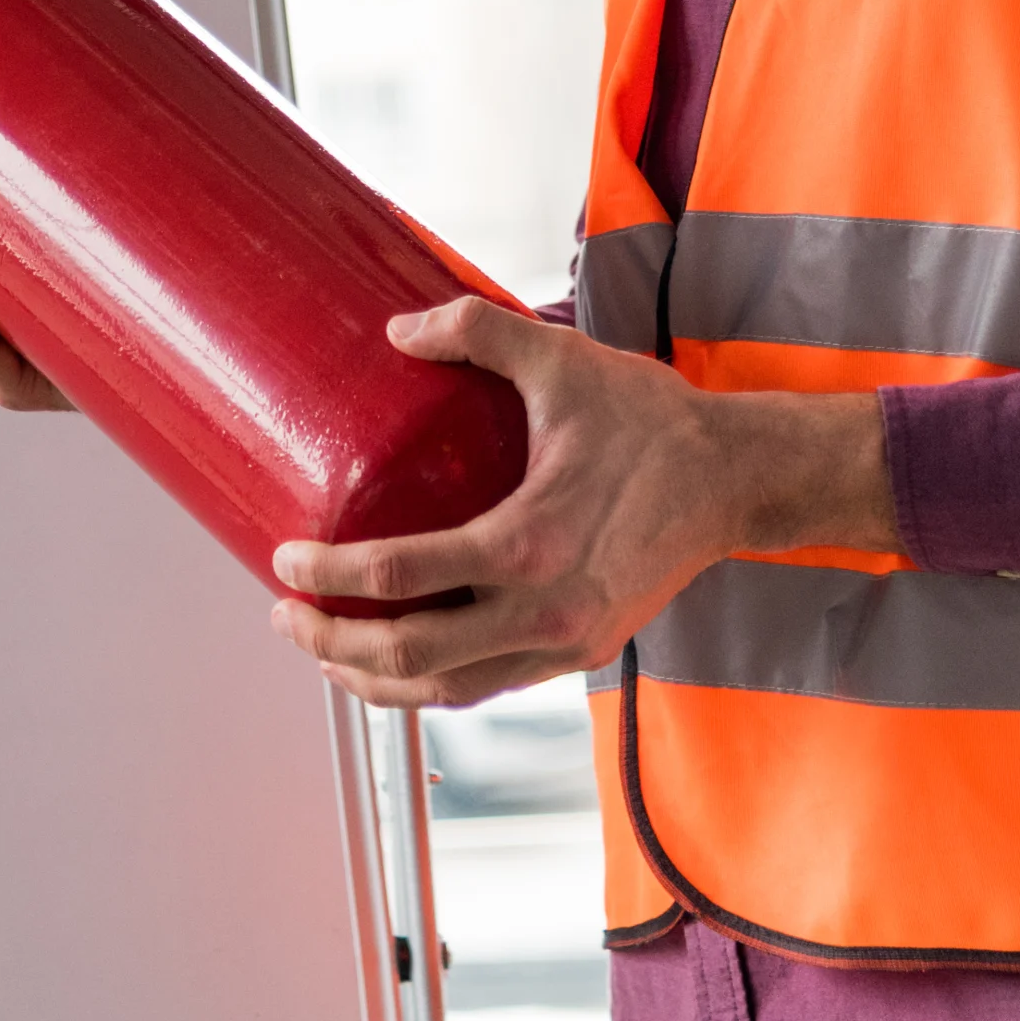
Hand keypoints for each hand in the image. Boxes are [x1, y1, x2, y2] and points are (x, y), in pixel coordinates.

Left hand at [268, 297, 895, 707]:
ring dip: (372, 681)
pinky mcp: (578, 656)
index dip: (329, 577)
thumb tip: (397, 328)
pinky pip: (485, 687)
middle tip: (285, 613)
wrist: (735, 480)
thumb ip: (476, 331)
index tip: (284, 560)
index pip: (401, 579)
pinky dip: (429, 685)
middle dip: (331, 644)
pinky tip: (397, 664)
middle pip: (408, 658)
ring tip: (322, 650)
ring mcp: (561, 645)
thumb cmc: (651, 421)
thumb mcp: (561, 361)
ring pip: (444, 692)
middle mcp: (541, 612)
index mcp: (527, 544)